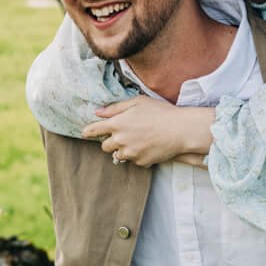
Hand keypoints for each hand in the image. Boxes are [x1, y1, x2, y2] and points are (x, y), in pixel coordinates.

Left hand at [81, 98, 214, 167]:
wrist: (180, 130)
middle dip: (111, 142)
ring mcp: (130, 153)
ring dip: (123, 150)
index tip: (84, 133)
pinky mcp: (140, 162)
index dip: (88, 131)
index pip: (94, 130)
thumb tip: (98, 112)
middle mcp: (120, 140)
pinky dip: (138, 155)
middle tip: (123, 135)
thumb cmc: (160, 112)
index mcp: (117, 123)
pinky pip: (134, 161)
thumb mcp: (137, 102)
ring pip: (118, 155)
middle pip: (105, 146)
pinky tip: (149, 146)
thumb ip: (115, 108)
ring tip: (138, 141)